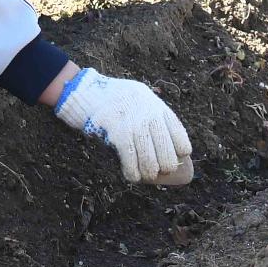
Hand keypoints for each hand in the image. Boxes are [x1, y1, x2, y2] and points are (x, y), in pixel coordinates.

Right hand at [53, 68, 194, 184]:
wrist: (87, 90)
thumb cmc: (115, 97)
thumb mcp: (141, 97)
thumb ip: (153, 113)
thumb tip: (166, 141)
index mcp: (157, 106)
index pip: (178, 134)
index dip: (180, 150)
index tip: (176, 157)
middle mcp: (150, 115)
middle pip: (167, 150)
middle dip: (167, 166)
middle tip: (160, 171)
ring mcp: (134, 124)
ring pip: (150, 159)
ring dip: (149, 172)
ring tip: (146, 176)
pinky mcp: (118, 132)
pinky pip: (130, 159)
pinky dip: (133, 171)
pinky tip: (133, 176)